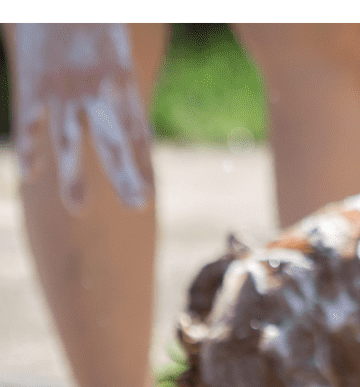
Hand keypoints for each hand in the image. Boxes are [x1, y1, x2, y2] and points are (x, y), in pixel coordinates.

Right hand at [12, 23, 153, 210]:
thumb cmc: (92, 20)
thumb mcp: (117, 55)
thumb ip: (124, 98)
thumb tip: (139, 137)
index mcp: (123, 83)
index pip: (137, 133)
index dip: (143, 166)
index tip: (148, 198)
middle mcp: (96, 88)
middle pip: (113, 139)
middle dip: (125, 175)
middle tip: (138, 207)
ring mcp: (62, 86)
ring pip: (68, 137)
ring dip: (73, 174)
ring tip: (79, 210)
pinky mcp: (33, 78)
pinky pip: (30, 119)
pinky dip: (29, 146)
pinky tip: (30, 174)